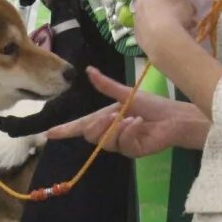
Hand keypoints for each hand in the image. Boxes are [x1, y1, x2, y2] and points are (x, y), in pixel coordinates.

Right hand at [46, 67, 207, 154]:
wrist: (173, 117)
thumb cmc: (152, 105)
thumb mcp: (125, 93)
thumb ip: (106, 85)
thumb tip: (89, 70)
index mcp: (105, 118)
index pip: (81, 126)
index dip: (64, 130)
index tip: (48, 133)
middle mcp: (110, 132)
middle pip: (90, 135)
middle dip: (98, 125)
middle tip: (112, 115)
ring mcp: (120, 144)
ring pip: (105, 141)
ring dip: (117, 127)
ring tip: (132, 118)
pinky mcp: (132, 151)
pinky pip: (123, 144)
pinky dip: (131, 131)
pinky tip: (140, 124)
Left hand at [132, 0, 195, 58]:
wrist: (162, 39)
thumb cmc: (176, 12)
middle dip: (170, 0)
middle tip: (183, 8)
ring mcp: (137, 14)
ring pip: (153, 11)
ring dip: (164, 15)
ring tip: (179, 25)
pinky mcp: (137, 31)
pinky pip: (150, 25)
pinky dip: (157, 27)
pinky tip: (169, 34)